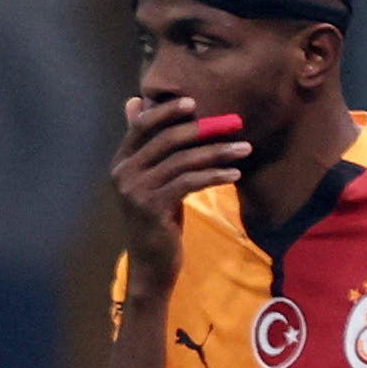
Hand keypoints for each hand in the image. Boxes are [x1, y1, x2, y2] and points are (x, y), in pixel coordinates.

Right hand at [110, 95, 252, 276]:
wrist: (152, 265)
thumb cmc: (158, 222)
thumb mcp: (153, 183)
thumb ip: (151, 150)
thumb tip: (135, 103)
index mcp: (121, 162)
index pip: (142, 126)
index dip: (166, 112)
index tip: (194, 103)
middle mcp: (123, 172)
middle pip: (166, 139)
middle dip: (202, 129)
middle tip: (234, 124)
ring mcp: (136, 189)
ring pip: (182, 161)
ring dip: (218, 152)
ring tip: (245, 149)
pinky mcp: (152, 206)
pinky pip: (189, 182)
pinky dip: (214, 175)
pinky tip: (235, 175)